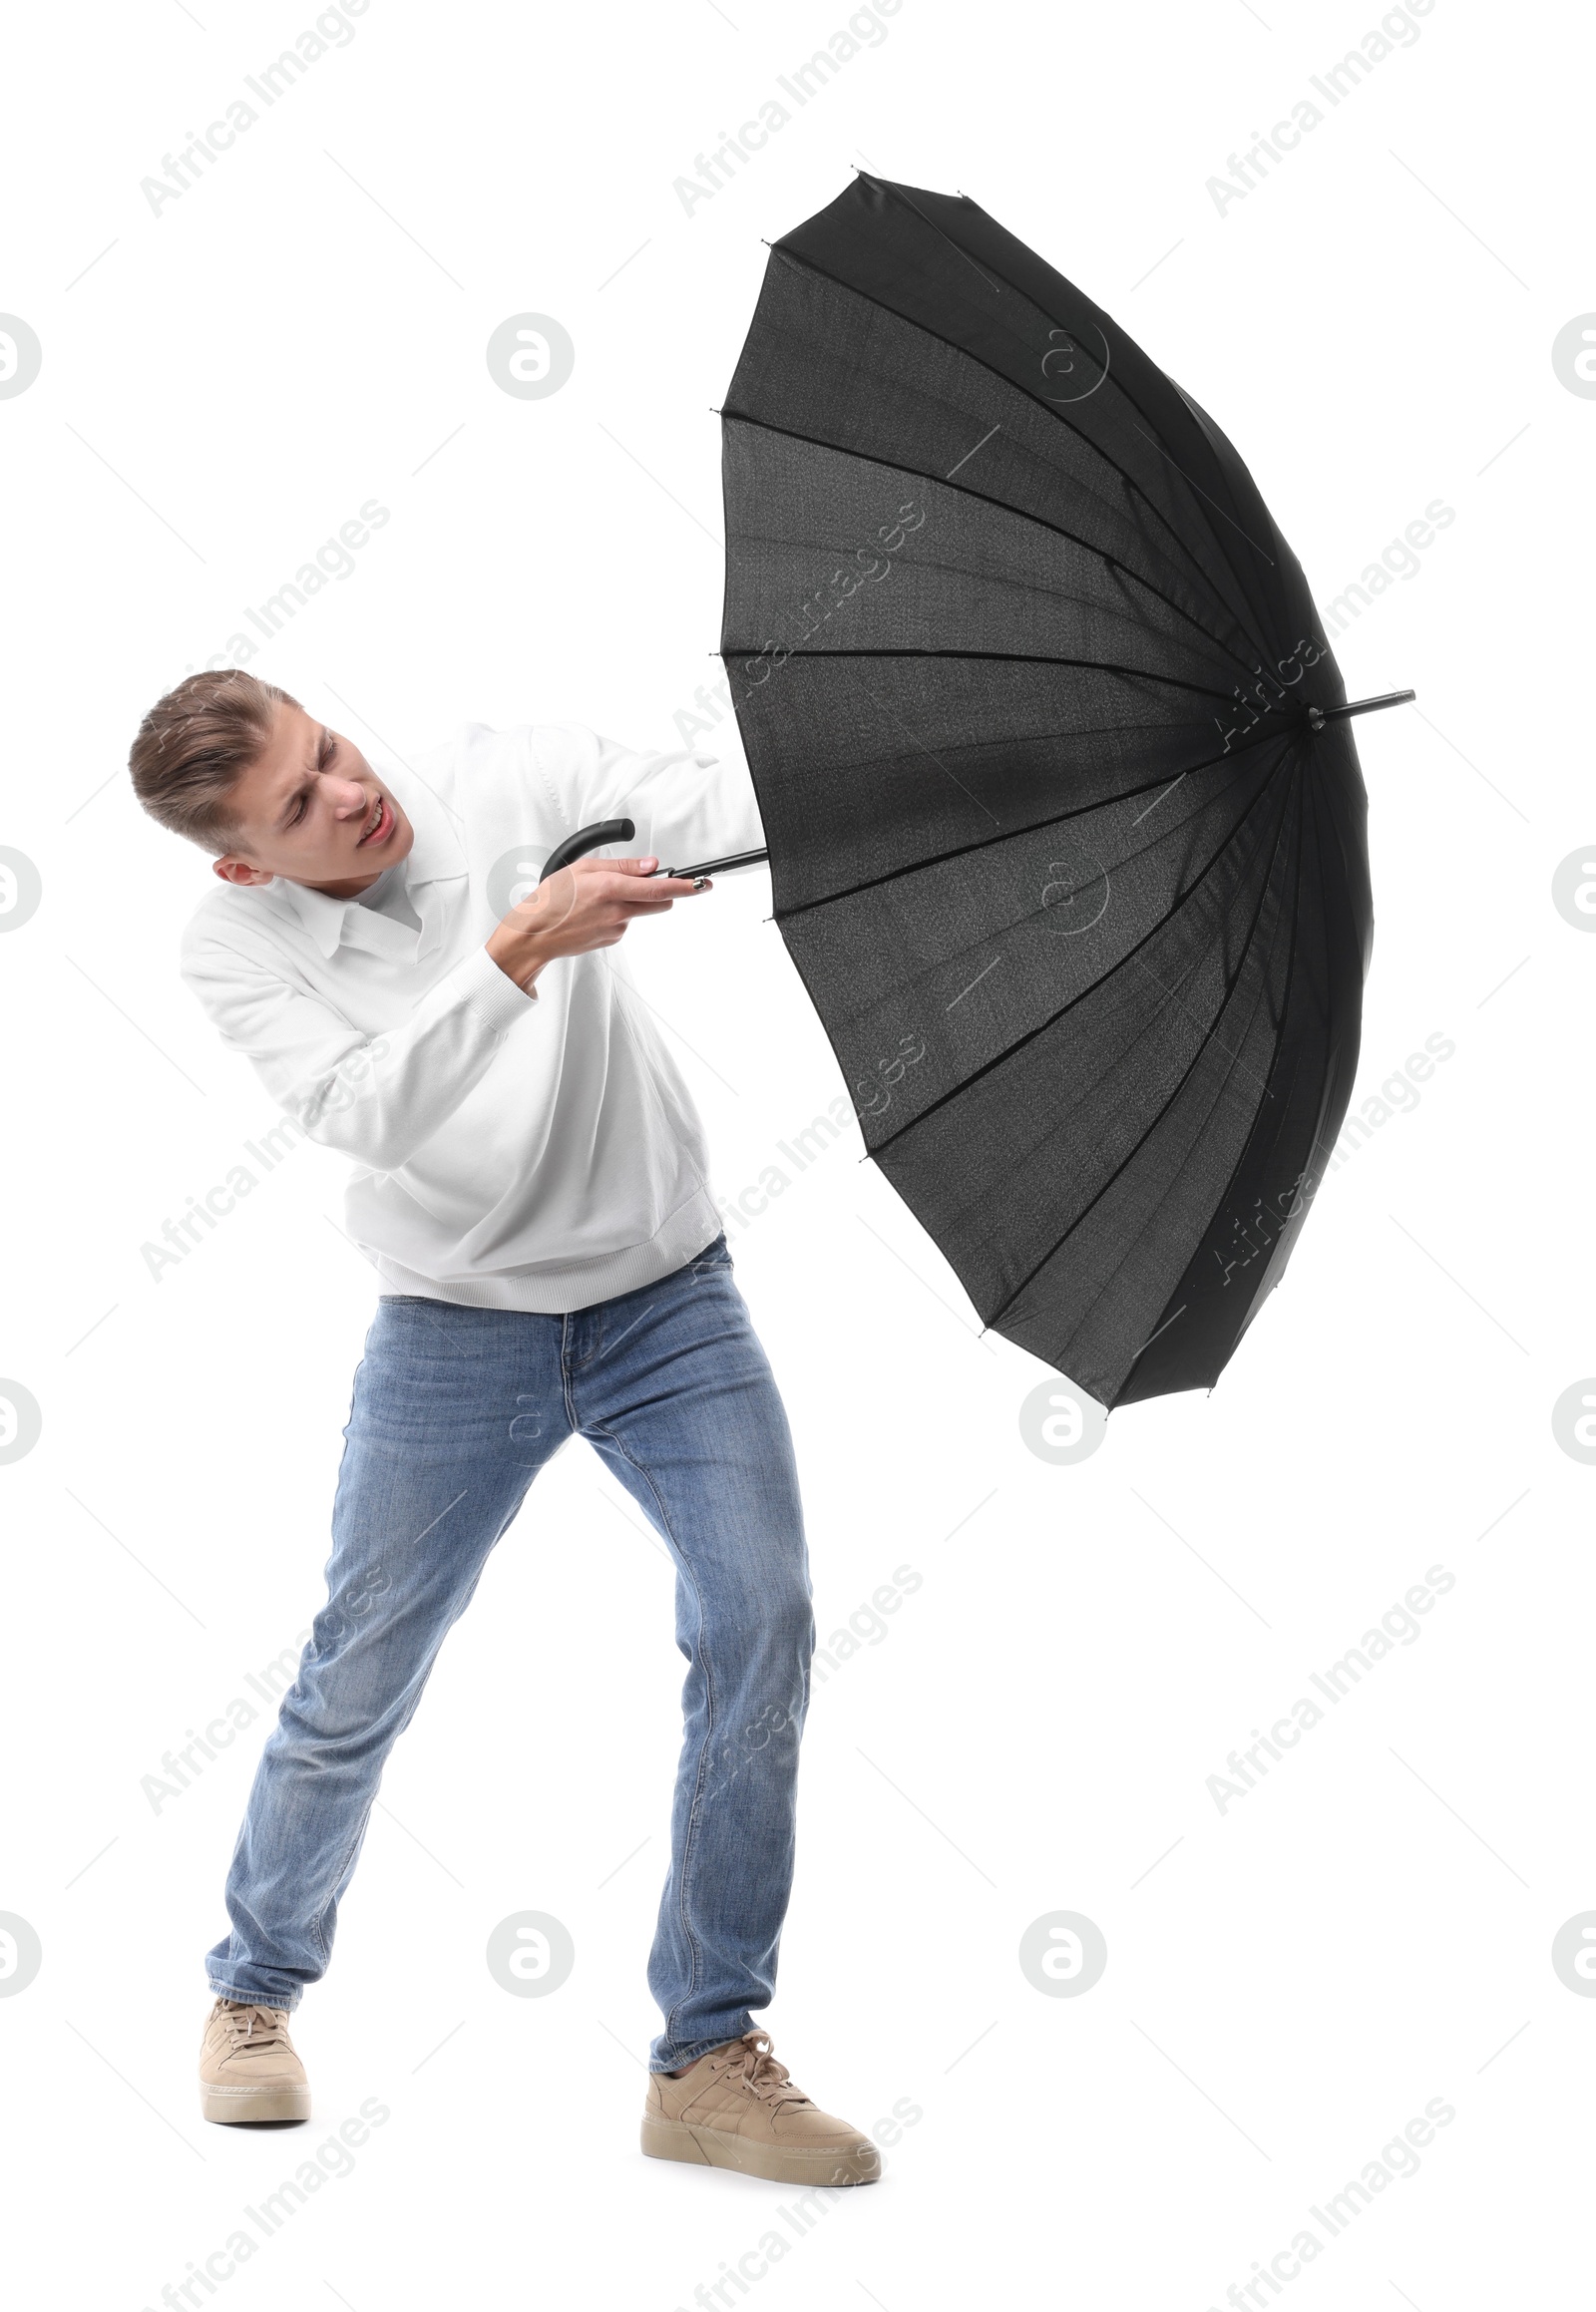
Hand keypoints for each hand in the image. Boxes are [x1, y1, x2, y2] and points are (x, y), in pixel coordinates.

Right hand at [485, 854, 709, 991]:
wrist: (533, 936)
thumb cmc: (550, 899)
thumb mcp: (582, 868)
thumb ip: (621, 865)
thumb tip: (651, 866)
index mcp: (611, 889)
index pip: (660, 889)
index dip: (687, 887)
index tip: (704, 884)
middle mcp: (618, 912)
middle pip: (660, 904)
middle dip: (661, 893)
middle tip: (641, 883)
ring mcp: (616, 929)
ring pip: (639, 912)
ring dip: (631, 903)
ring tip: (597, 898)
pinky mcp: (611, 940)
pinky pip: (624, 923)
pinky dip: (616, 915)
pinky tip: (592, 912)